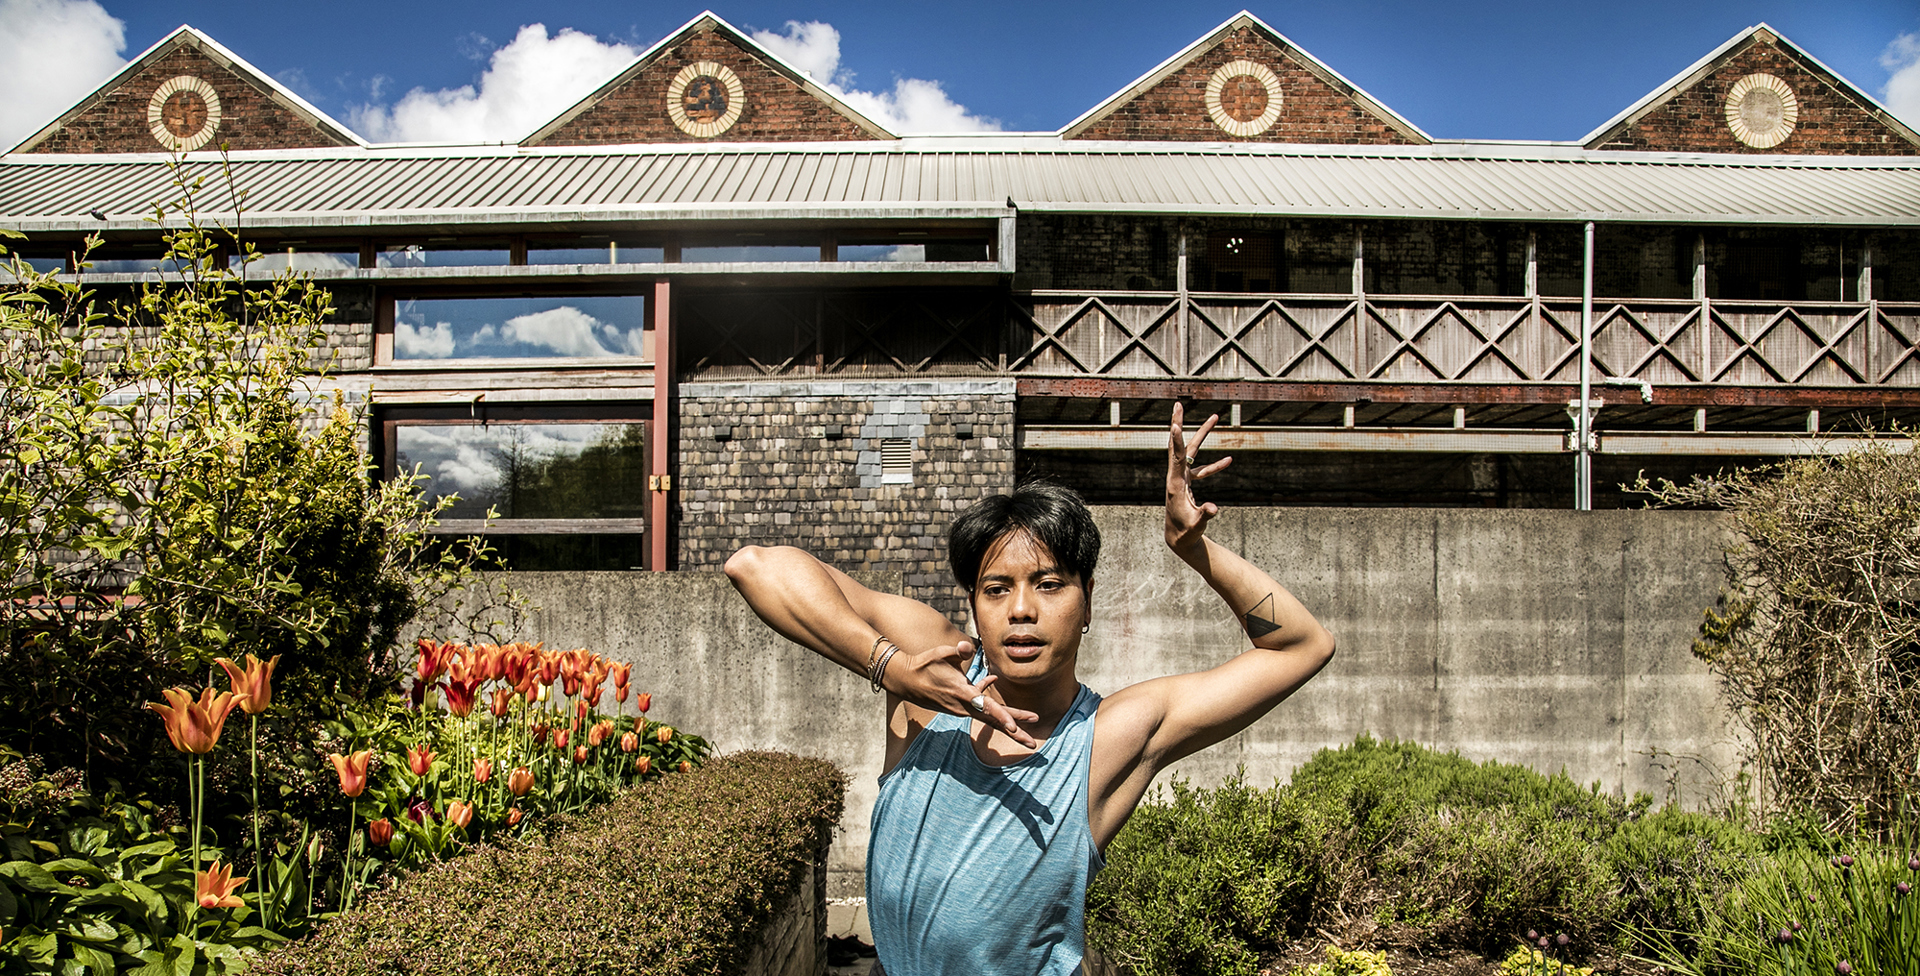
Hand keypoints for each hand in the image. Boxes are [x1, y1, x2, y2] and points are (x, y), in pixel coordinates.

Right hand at [884, 639, 1039, 746]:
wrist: (905, 680)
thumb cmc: (924, 664)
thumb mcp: (941, 653)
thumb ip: (958, 651)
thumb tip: (968, 647)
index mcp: (962, 694)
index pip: (986, 708)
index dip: (1002, 717)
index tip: (1015, 728)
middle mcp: (964, 706)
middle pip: (994, 722)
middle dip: (1014, 733)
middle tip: (1033, 745)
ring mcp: (961, 709)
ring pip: (990, 717)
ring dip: (1009, 721)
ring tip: (1029, 722)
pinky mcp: (958, 706)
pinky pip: (980, 706)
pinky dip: (990, 701)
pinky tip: (991, 679)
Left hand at [1166, 402, 1231, 553]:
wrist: (1179, 539)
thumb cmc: (1186, 532)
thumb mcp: (1197, 524)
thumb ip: (1205, 515)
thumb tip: (1213, 508)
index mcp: (1175, 484)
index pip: (1176, 457)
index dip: (1177, 441)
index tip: (1175, 424)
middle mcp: (1176, 477)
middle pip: (1178, 445)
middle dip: (1178, 424)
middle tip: (1178, 404)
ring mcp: (1181, 479)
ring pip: (1192, 451)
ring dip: (1203, 434)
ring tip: (1215, 417)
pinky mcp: (1187, 484)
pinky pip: (1202, 470)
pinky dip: (1214, 465)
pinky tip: (1229, 460)